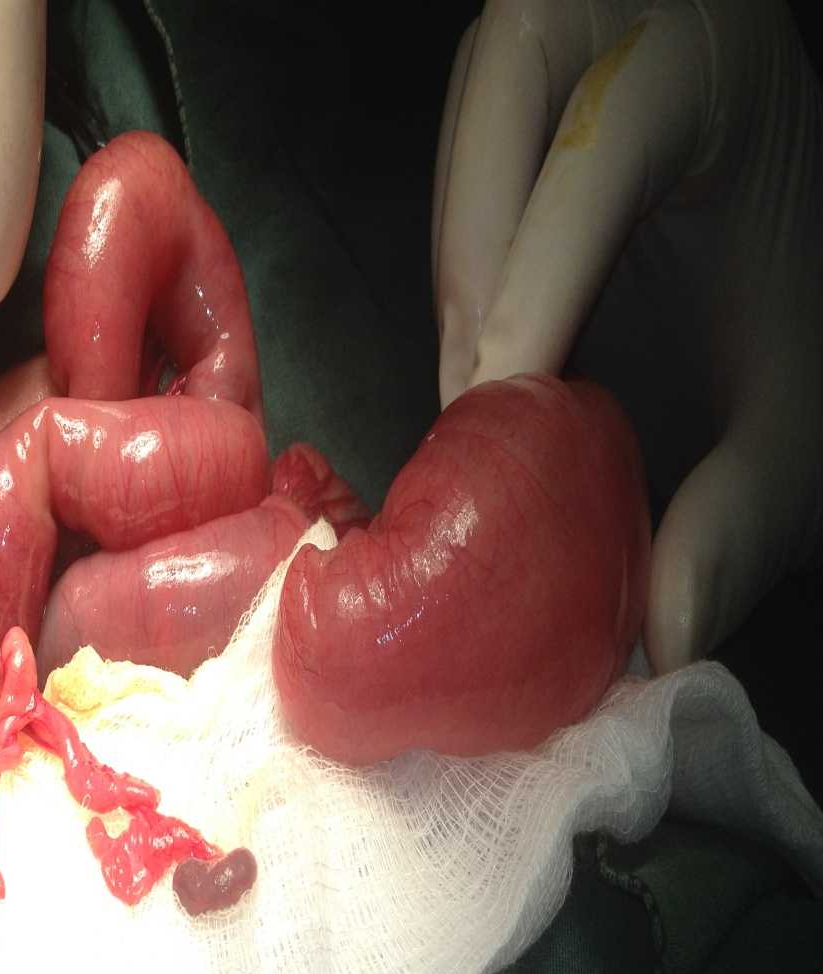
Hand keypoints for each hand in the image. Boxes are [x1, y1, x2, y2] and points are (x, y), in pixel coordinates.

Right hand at [432, 0, 822, 672]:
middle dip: (476, 268)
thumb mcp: (800, 406)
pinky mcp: (510, 104)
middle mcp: (624, 29)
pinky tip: (479, 363)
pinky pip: (455, 175)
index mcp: (711, 70)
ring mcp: (557, 54)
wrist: (769, 225)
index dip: (541, 268)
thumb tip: (667, 641)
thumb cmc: (789, 290)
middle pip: (502, 112)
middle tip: (468, 413)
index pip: (610, 140)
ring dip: (456, 275)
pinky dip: (458, 270)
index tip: (498, 393)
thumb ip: (749, 510)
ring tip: (467, 402)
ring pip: (464, 142)